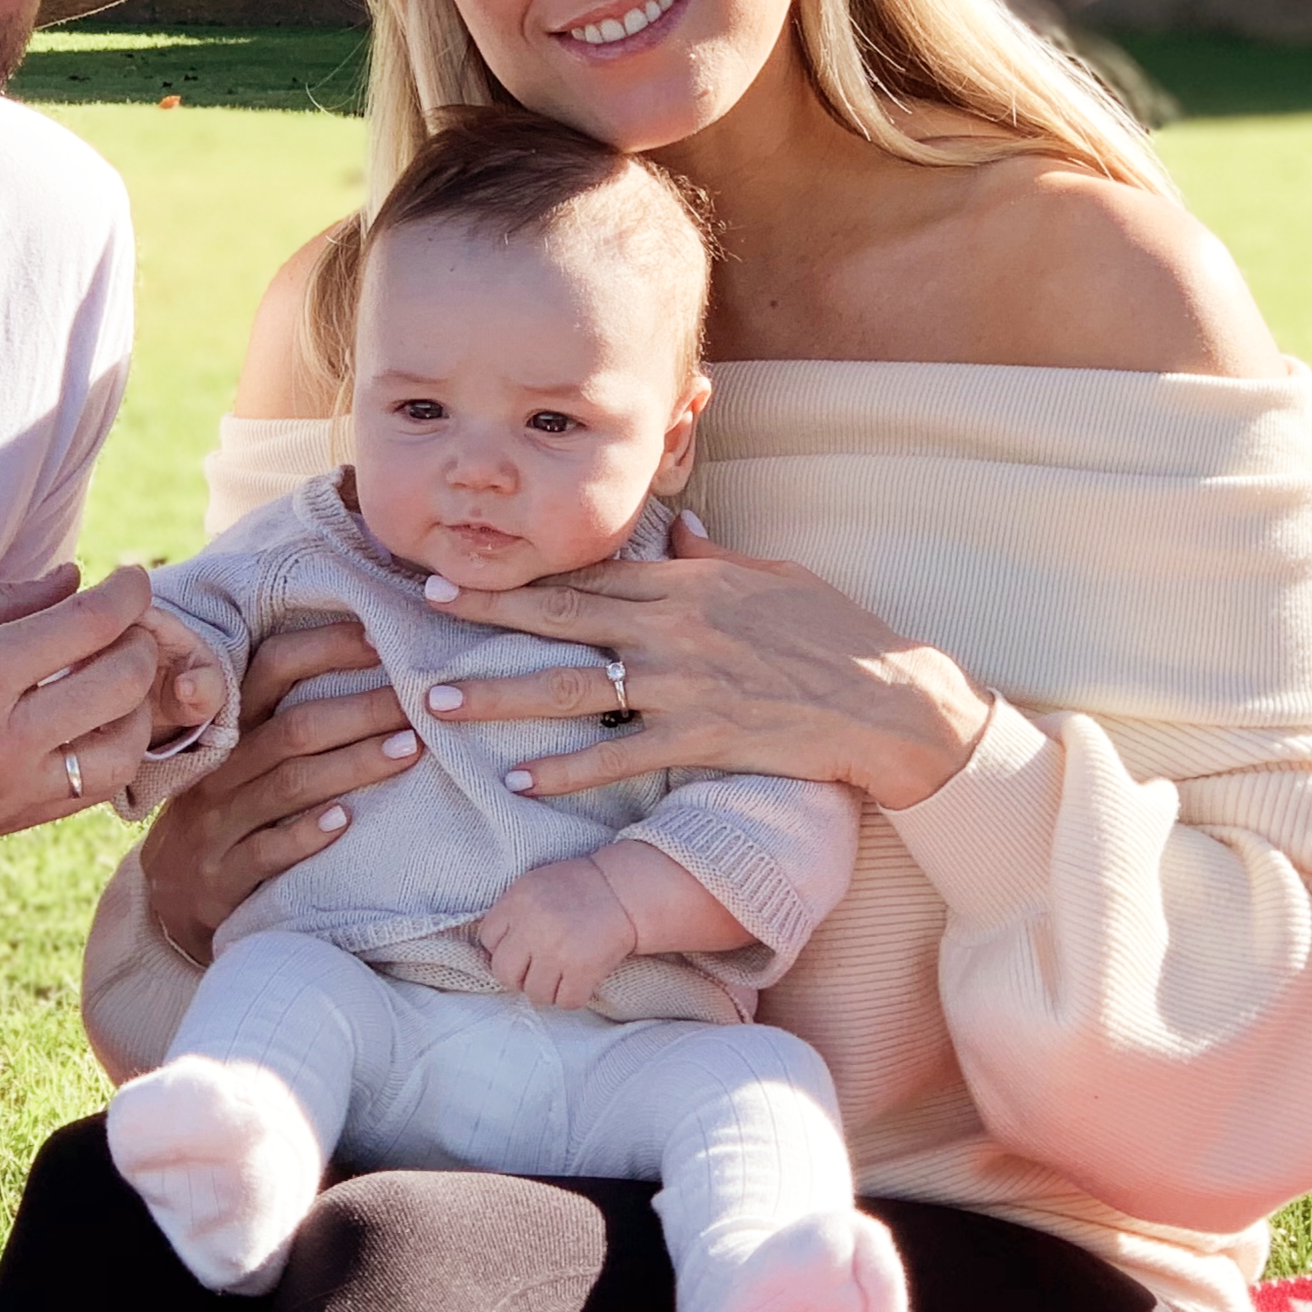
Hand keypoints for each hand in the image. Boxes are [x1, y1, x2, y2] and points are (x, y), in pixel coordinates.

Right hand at [0, 563, 158, 855]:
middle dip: (142, 642)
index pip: (90, 627)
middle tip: (129, 618)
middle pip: (121, 689)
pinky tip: (87, 717)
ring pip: (119, 757)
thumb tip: (72, 581)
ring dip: (135, 708)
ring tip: (116, 672)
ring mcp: (4, 795)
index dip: (127, 592)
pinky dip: (104, 751)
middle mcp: (1, 745)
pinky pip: (84, 794)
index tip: (133, 573)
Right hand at [137, 621, 422, 964]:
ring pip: (288, 786)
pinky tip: (347, 822)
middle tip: (417, 700)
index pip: (270, 670)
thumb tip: (376, 662)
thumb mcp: (239, 761)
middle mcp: (219, 772)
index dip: (324, 648)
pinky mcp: (223, 881)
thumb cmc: (227, 814)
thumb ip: (287, 718)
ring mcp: (216, 827)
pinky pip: (266, 853)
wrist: (171, 899)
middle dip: (360, 710)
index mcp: (228, 731)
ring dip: (352, 765)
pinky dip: (306, 835)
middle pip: (293, 730)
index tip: (379, 636)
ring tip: (408, 750)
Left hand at [426, 520, 994, 811]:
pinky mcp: (701, 736)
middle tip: (423, 611)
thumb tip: (676, 530)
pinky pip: (619, 753)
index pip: (584, 573)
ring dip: (500, 697)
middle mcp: (672, 626)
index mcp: (683, 583)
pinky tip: (522, 780)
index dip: (518, 572)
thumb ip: (712, 558)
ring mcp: (683, 682)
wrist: (888, 698)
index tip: (464, 567)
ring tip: (440, 707)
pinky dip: (568, 768)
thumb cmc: (834, 632)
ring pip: (572, 685)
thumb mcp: (770, 575)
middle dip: (486, 614)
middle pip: (560, 617)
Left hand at [474, 855, 637, 1008]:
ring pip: (534, 992)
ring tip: (561, 974)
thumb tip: (495, 949)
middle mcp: (533, 926)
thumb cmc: (579, 888)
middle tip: (537, 969)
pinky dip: (572, 997)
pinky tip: (579, 981)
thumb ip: (512, 913)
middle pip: (503, 972)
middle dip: (518, 976)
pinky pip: (565, 1001)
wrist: (623, 890)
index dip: (503, 947)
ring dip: (547, 989)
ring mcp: (557, 949)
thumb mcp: (535, 886)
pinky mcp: (582, 968)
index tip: (519, 948)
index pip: (487, 939)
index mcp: (518, 900)